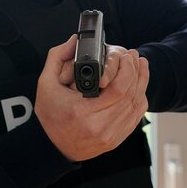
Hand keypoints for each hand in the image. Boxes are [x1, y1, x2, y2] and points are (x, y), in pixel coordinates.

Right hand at [35, 35, 149, 161]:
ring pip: (137, 105)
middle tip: (134, 57)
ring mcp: (110, 135)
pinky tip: (138, 86)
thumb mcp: (45, 83)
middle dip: (136, 72)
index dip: (127, 70)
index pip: (118, 89)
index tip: (126, 56)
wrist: (52, 146)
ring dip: (141, 84)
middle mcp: (99, 125)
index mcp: (82, 112)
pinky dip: (139, 99)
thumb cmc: (49, 115)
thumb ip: (58, 57)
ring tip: (140, 67)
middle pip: (131, 95)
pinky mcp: (116, 139)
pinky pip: (136, 117)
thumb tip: (75, 41)